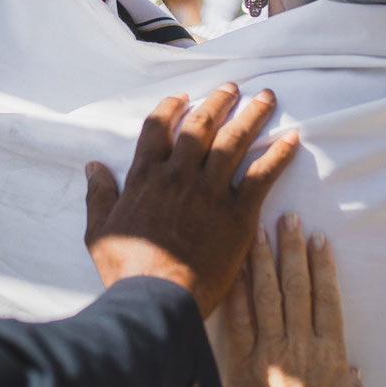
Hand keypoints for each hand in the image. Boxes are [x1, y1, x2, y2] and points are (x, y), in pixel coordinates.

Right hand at [84, 86, 299, 315]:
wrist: (157, 298)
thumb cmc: (126, 270)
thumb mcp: (99, 231)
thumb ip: (99, 195)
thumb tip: (93, 166)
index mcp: (146, 177)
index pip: (158, 127)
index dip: (172, 106)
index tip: (185, 97)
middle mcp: (179, 175)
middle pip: (201, 125)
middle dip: (218, 101)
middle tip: (232, 88)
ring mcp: (210, 191)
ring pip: (233, 140)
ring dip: (252, 115)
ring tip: (266, 97)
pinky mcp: (237, 213)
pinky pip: (262, 175)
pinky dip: (278, 155)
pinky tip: (292, 139)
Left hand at [222, 214, 373, 386]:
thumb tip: (353, 374)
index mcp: (330, 353)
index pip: (326, 297)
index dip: (322, 265)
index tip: (318, 239)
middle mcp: (300, 343)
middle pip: (296, 285)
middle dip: (291, 248)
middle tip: (288, 219)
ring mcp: (269, 351)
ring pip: (266, 294)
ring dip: (262, 260)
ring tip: (259, 231)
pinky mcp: (241, 365)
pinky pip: (237, 321)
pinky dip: (235, 293)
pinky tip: (231, 270)